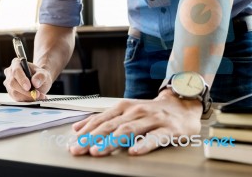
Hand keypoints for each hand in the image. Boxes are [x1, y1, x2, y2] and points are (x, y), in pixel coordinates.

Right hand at [3, 58, 52, 100]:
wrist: (39, 82)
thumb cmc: (39, 75)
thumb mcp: (44, 74)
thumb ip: (40, 76)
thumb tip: (35, 83)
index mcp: (16, 63)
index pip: (16, 71)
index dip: (22, 80)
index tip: (29, 87)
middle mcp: (10, 73)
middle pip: (13, 83)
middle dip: (25, 91)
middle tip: (37, 94)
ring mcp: (9, 83)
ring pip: (14, 92)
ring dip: (27, 97)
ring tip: (39, 97)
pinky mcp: (11, 92)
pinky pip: (16, 98)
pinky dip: (26, 100)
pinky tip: (34, 99)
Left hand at [69, 89, 201, 155]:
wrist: (182, 103)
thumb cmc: (150, 111)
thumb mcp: (126, 111)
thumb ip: (104, 119)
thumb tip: (78, 128)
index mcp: (124, 107)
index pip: (101, 119)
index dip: (86, 131)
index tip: (74, 142)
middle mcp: (136, 111)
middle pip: (110, 125)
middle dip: (92, 138)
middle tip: (80, 149)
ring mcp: (152, 119)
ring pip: (128, 130)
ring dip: (111, 141)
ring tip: (98, 151)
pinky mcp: (169, 129)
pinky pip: (155, 138)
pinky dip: (143, 145)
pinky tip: (133, 152)